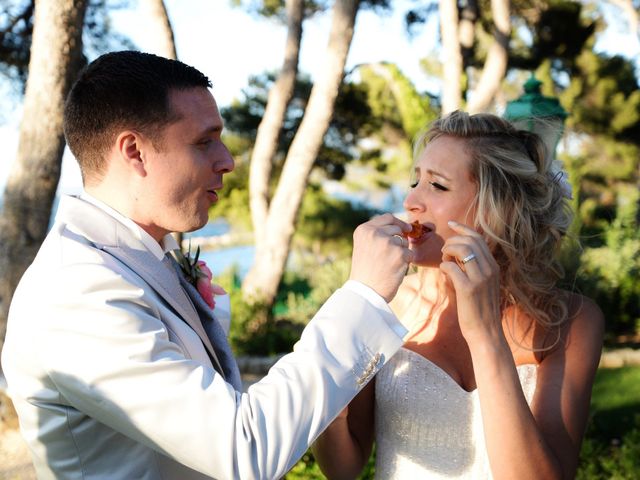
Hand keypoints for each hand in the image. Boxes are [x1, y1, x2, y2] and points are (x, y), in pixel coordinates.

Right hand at [350, 214, 412, 302]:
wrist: (365, 292)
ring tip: (388, 265)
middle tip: (391, 255)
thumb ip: (377, 234)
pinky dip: (406, 262)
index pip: (387, 217)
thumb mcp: (364, 246)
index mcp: (364, 230)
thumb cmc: (365, 271)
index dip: (398, 223)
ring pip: (404, 242)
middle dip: (399, 239)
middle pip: (397, 228)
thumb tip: (401, 226)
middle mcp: (375, 233)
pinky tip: (394, 270)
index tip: (405, 229)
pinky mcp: (400, 254)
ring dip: (402, 252)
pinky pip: (410, 254)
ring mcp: (388, 242)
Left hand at [439, 221, 502, 342]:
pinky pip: (451, 267)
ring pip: (461, 249)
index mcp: (493, 266)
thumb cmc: (479, 309)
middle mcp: (489, 269)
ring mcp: (480, 278)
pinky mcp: (468, 289)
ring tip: (444, 261)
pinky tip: (444, 273)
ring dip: (447, 251)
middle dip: (452, 241)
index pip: (478, 238)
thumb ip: (473, 268)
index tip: (451, 223)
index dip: (463, 228)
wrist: (486, 333)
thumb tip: (456, 254)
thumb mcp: (481, 284)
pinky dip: (444, 267)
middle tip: (444, 252)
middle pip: (469, 240)